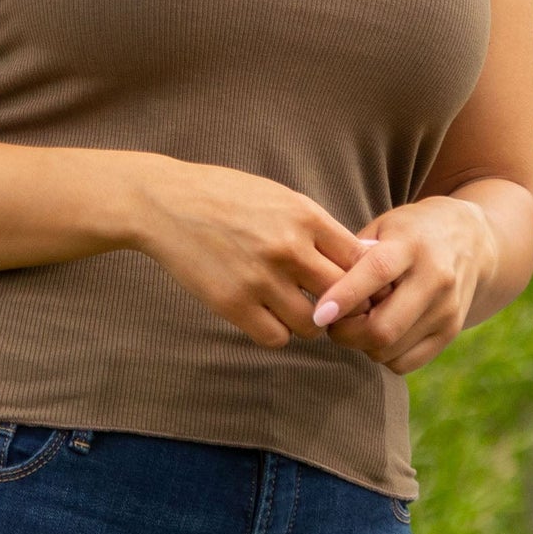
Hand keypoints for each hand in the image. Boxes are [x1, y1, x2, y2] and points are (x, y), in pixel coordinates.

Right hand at [132, 156, 379, 347]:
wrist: (166, 202)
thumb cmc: (226, 196)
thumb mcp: (279, 196)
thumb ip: (319, 227)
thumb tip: (366, 257)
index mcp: (304, 214)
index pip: (358, 261)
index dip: (362, 279)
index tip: (355, 286)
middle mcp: (288, 247)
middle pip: (341, 296)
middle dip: (341, 306)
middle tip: (330, 307)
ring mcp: (260, 278)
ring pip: (312, 325)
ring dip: (308, 322)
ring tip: (293, 307)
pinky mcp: (233, 304)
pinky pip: (276, 338)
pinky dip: (276, 331)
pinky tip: (266, 313)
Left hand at [309, 196, 496, 373]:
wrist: (470, 239)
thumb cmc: (410, 231)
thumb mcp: (383, 227)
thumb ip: (354, 255)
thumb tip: (323, 290)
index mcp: (412, 244)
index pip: (377, 273)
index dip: (344, 296)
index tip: (318, 313)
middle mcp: (435, 278)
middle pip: (384, 327)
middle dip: (347, 334)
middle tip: (330, 323)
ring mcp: (447, 309)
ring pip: (390, 350)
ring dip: (361, 345)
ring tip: (355, 323)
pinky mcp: (452, 331)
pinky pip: (405, 362)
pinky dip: (383, 355)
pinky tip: (379, 332)